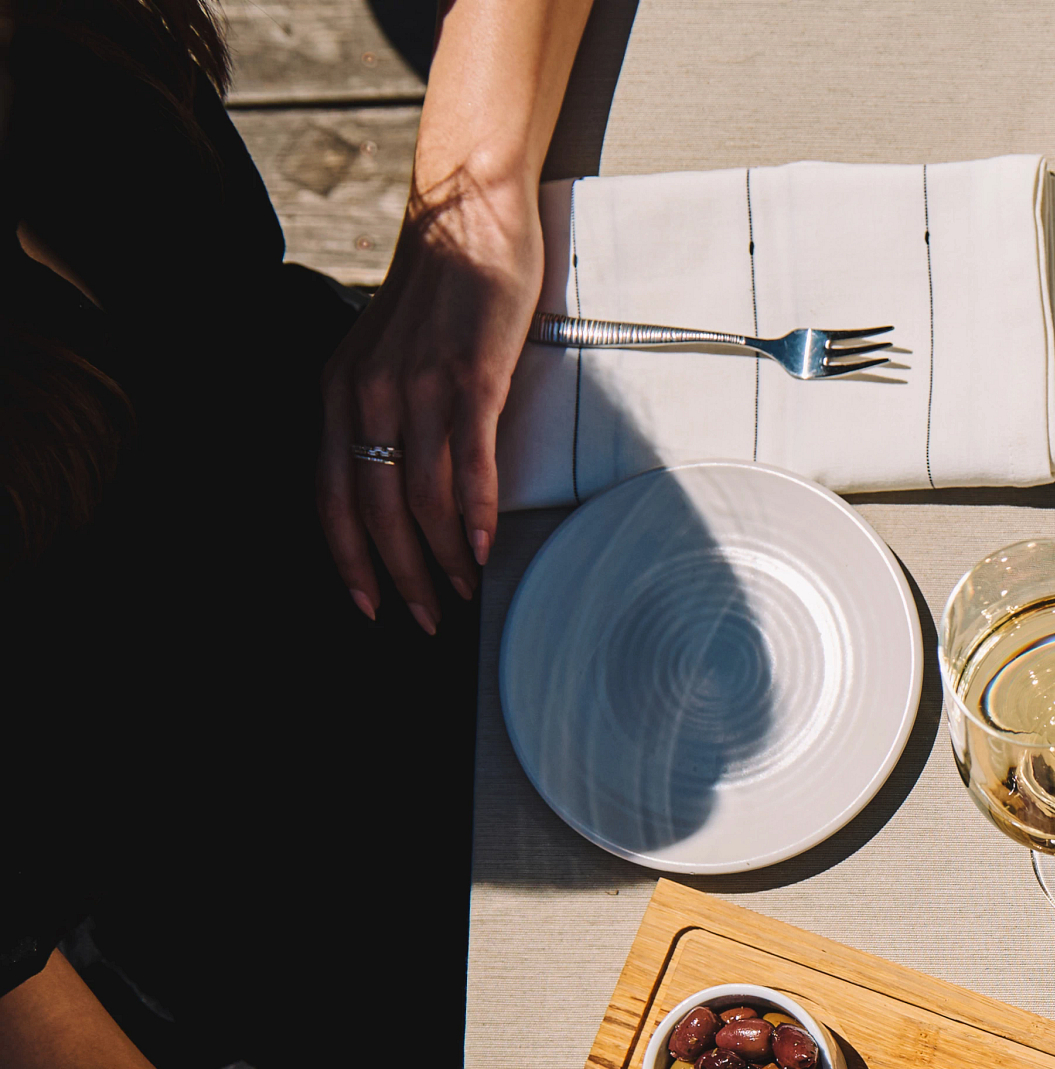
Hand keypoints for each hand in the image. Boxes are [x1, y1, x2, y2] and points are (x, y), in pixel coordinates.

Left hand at [317, 160, 544, 634]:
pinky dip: (474, 515)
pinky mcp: (470, 378)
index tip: (372, 605)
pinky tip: (483, 548)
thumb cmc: (439, 293)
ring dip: (442, 558)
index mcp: (340, 391)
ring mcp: (417, 386)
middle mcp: (367, 392)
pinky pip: (467, 463)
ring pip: (420, 497)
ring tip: (465, 591)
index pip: (331, 496)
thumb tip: (407, 483)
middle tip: (428, 619)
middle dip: (400, 576)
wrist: (471, 221)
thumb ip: (388, 414)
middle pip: (375, 510)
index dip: (348, 560)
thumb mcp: (390, 355)